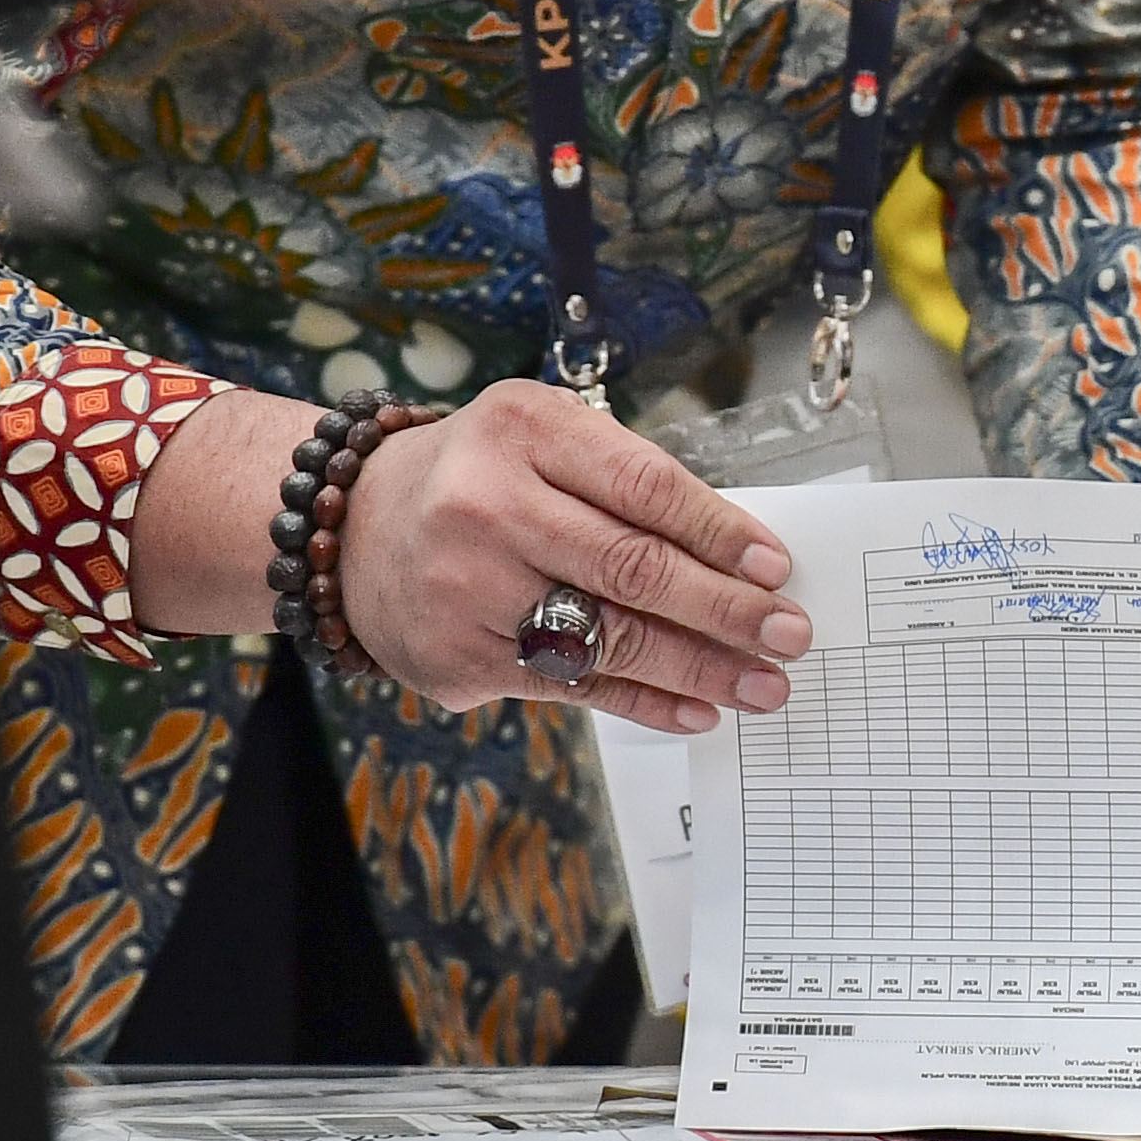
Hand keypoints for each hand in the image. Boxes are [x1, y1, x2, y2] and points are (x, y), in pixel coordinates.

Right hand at [335, 383, 812, 735]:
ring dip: (699, 668)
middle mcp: (485, 506)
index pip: (646, 488)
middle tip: (789, 634)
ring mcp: (466, 587)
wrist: (351, 527)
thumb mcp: (544, 437)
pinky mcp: (456, 656)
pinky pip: (572, 686)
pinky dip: (644, 700)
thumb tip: (739, 557)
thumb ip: (628, 480)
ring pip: (608, 638)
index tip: (776, 568)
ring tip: (761, 684)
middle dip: (726, 610)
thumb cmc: (480, 476)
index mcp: (522, 432)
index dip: (721, 533)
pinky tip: (696, 709)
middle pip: (633, 569)